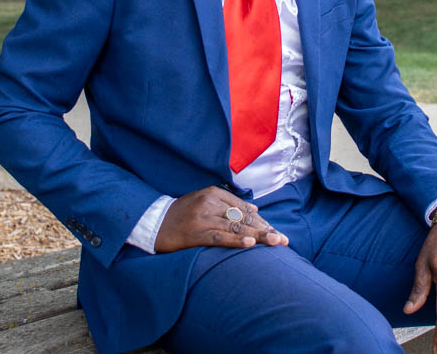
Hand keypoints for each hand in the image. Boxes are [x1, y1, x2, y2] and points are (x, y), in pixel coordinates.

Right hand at [154, 185, 288, 252]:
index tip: (276, 232)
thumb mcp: (205, 202)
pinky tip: (249, 243)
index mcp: (214, 193)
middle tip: (283, 240)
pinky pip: (219, 236)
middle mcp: (210, 202)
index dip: (262, 222)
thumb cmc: (182, 214)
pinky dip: (235, 239)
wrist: (153, 222)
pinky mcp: (195, 232)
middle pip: (244, 217)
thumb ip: (229, 205)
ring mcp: (202, 217)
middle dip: (265, 229)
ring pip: (236, 226)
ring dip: (258, 236)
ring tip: (275, 242)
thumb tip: (256, 211)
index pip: (245, 208)